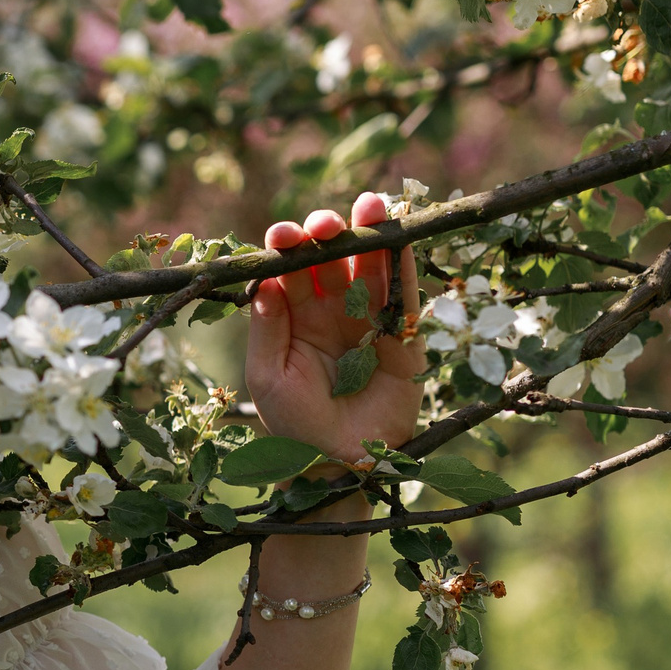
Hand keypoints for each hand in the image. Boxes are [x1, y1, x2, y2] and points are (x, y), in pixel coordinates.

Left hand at [244, 190, 424, 467]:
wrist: (338, 464)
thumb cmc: (293, 423)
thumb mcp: (268, 378)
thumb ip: (266, 331)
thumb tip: (264, 284)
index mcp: (294, 313)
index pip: (291, 268)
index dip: (288, 246)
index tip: (283, 236)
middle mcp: (331, 308)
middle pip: (332, 257)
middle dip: (327, 233)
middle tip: (324, 226)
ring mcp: (369, 318)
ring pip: (371, 265)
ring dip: (371, 233)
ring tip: (370, 205)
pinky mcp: (405, 334)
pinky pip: (406, 292)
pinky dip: (405, 263)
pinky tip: (401, 235)